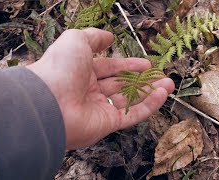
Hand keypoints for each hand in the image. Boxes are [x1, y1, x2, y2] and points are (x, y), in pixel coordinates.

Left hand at [26, 28, 174, 148]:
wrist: (48, 102)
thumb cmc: (60, 68)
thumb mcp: (76, 40)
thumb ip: (94, 37)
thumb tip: (109, 36)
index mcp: (82, 73)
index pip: (111, 68)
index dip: (129, 65)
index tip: (147, 63)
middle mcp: (90, 92)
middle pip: (123, 85)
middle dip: (143, 80)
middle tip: (162, 75)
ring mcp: (99, 109)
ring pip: (130, 100)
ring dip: (150, 92)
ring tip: (169, 84)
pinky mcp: (107, 124)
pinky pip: (132, 115)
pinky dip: (149, 106)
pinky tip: (162, 95)